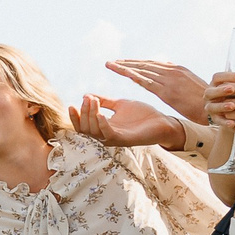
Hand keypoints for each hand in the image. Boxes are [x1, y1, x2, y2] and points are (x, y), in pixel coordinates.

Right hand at [68, 94, 186, 149]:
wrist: (163, 122)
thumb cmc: (143, 114)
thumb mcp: (120, 105)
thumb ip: (104, 101)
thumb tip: (86, 94)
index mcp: (104, 128)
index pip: (83, 126)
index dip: (75, 117)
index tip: (72, 104)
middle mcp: (106, 135)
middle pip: (85, 128)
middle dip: (84, 112)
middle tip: (88, 99)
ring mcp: (115, 139)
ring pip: (94, 131)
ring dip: (91, 115)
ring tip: (93, 101)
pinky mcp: (125, 140)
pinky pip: (109, 135)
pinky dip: (103, 124)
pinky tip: (101, 114)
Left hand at [104, 59, 211, 121]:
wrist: (216, 106)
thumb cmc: (206, 99)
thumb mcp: (191, 84)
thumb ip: (179, 78)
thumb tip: (170, 72)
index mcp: (178, 69)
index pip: (153, 64)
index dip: (137, 62)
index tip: (124, 61)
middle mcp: (172, 71)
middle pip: (145, 64)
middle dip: (127, 62)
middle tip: (112, 62)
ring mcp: (169, 80)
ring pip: (142, 70)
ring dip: (124, 67)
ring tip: (110, 65)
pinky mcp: (167, 91)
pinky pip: (145, 81)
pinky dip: (132, 75)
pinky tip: (121, 72)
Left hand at [206, 71, 234, 139]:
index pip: (233, 87)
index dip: (225, 90)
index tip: (223, 93)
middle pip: (228, 101)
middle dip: (223, 104)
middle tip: (221, 106)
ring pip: (229, 114)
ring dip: (226, 115)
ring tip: (226, 115)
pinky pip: (234, 127)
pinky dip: (231, 126)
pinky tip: (233, 124)